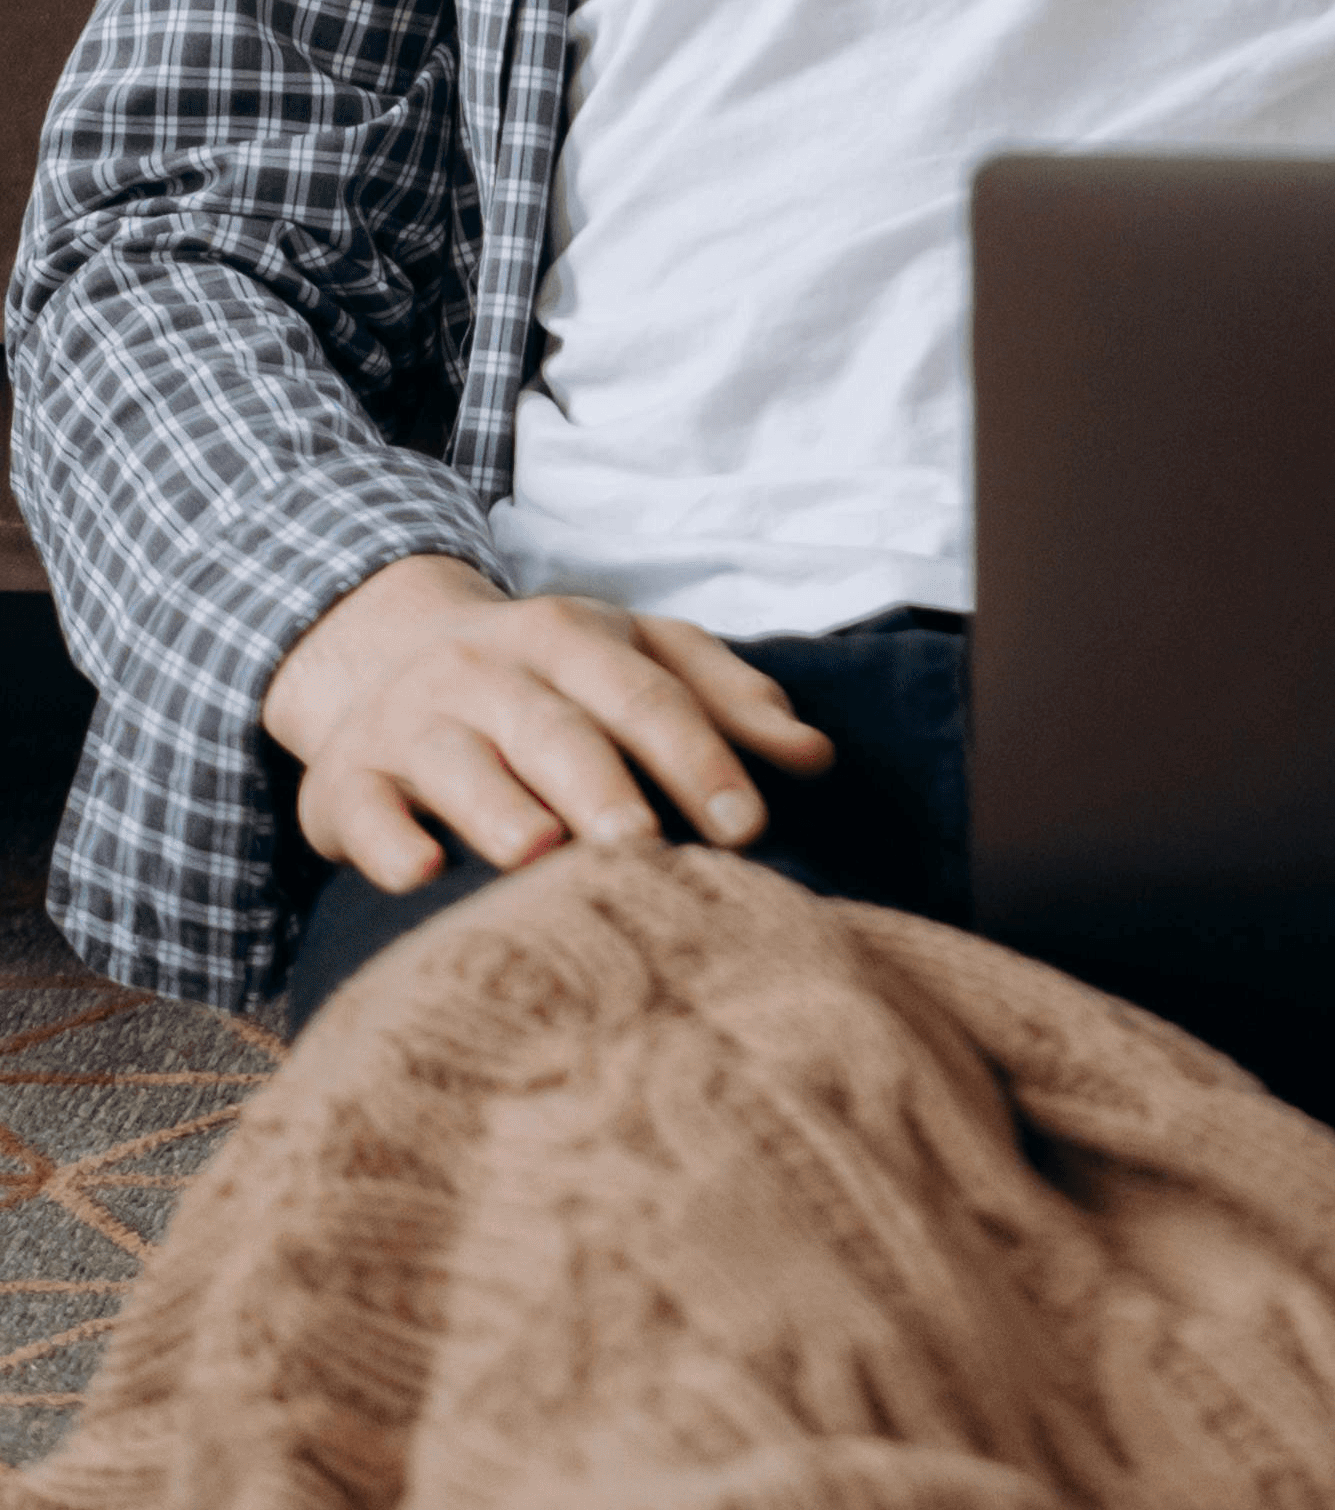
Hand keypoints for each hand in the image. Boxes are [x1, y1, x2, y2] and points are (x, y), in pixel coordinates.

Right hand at [260, 549, 834, 896]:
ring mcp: (412, 721)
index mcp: (571, 634)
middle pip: (555, 729)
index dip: (700, 757)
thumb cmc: (549, 675)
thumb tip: (816, 757)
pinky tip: (420, 874)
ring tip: (542, 856)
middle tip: (646, 847)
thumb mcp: (638, 656)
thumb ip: (727, 700)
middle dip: (603, 787)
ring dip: (500, 809)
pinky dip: (388, 841)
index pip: (648, 695)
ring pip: (459, 763)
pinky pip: (363, 808)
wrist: (384, 652)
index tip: (751, 826)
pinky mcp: (344, 780)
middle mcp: (488, 668)